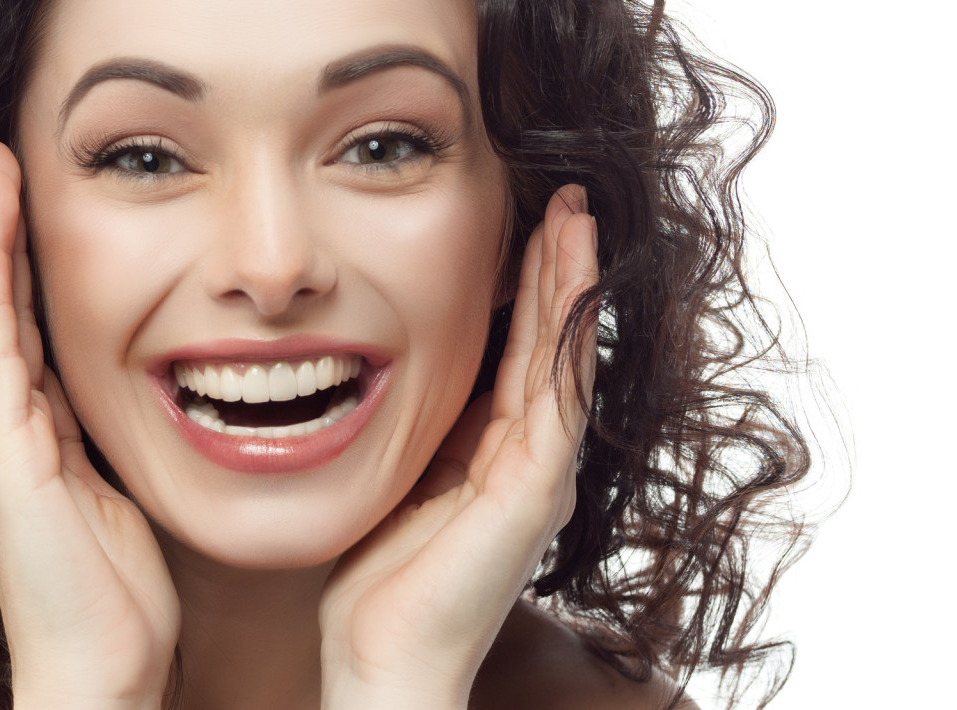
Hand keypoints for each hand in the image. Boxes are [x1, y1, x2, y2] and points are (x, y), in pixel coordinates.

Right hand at [0, 143, 179, 709]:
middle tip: (4, 162)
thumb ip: (98, 439)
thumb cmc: (116, 586)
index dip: (19, 262)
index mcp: (30, 433)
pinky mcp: (2, 460)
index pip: (18, 327)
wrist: (100, 661)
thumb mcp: (114, 490)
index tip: (34, 200)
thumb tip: (113, 393)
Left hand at [319, 185, 597, 708]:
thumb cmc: (381, 581)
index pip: (519, 354)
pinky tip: (569, 274)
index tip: (525, 225)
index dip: (527, 288)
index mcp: (497, 455)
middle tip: (566, 199)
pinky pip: (558, 393)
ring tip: (575, 215)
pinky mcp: (537, 489)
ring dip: (570, 283)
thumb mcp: (399, 477)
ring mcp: (542, 473)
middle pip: (552, 345)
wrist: (384, 660)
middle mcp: (532, 458)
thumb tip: (397, 369)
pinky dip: (565, 330)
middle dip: (558, 269)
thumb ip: (419, 426)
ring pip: (564, 357)